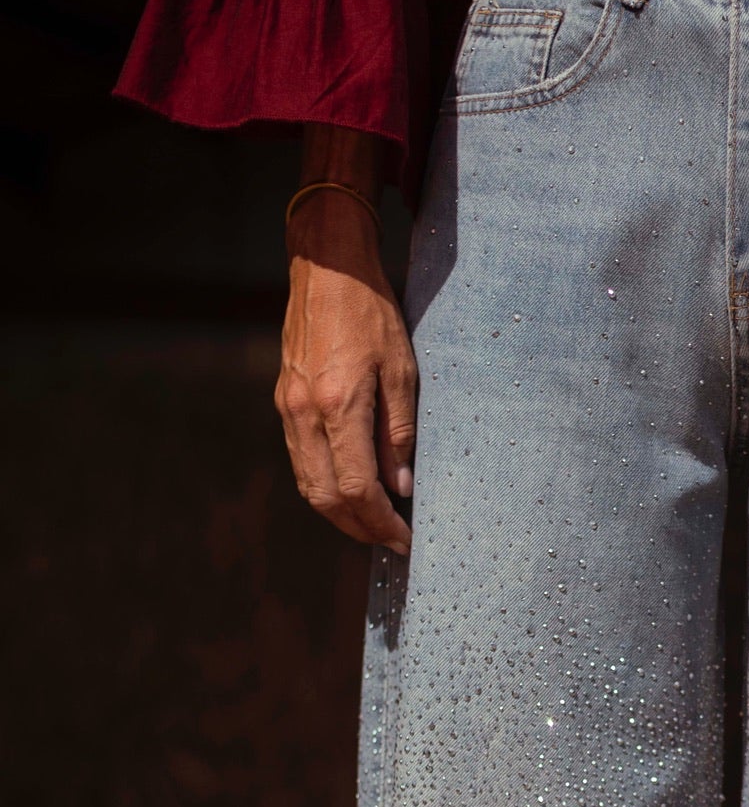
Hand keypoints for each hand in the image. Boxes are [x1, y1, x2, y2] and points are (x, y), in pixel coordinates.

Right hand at [276, 130, 415, 555]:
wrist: (326, 266)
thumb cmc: (372, 311)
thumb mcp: (402, 370)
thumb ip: (399, 433)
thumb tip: (400, 486)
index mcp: (338, 407)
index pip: (358, 489)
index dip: (381, 524)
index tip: (404, 539)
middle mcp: (305, 413)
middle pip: (326, 498)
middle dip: (359, 528)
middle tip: (390, 540)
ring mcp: (289, 408)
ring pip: (308, 483)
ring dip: (339, 512)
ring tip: (372, 522)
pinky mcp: (284, 400)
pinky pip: (300, 459)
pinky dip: (324, 484)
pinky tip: (348, 487)